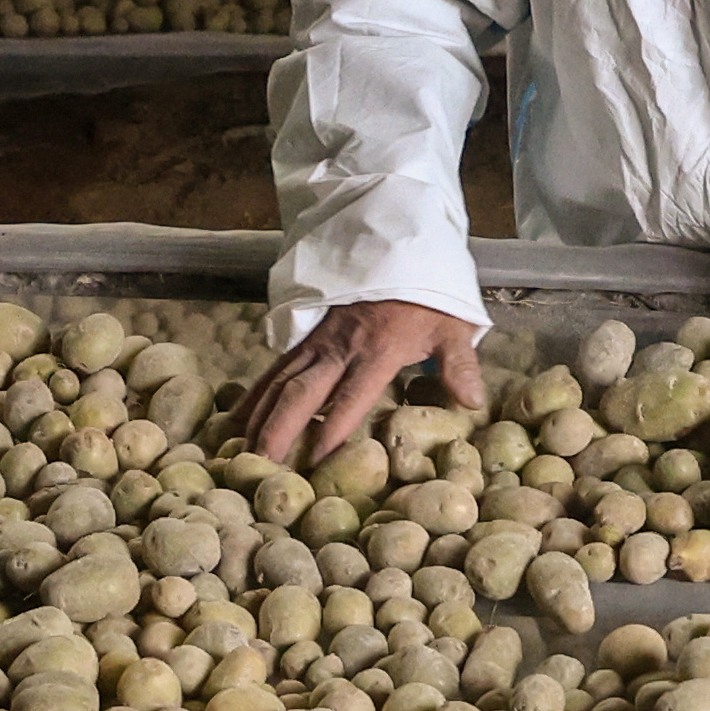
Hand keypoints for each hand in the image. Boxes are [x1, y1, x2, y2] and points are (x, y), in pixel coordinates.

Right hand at [244, 299, 485, 468]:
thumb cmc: (430, 294)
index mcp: (378, 351)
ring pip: (281, 379)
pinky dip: (255, 392)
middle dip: (279, 428)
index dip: (332, 430)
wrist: (402, 247)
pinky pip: (276, 366)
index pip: (350, 398)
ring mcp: (320, 341)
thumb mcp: (454, 326)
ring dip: (260, 413)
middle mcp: (341, 348)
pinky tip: (237, 417)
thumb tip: (472, 402)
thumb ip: (459, 365)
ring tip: (239, 447)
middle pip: (303, 391)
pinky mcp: (309, 335)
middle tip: (260, 462)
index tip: (315, 463)